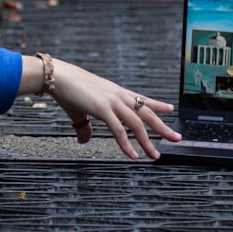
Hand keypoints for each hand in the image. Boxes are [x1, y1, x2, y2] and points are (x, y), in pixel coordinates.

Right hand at [20, 56, 181, 159]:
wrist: (56, 76)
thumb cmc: (67, 89)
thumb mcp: (79, 110)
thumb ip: (84, 127)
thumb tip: (85, 140)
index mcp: (115, 92)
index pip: (141, 99)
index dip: (157, 105)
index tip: (170, 109)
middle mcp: (117, 95)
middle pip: (145, 112)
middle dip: (162, 126)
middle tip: (176, 137)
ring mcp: (111, 101)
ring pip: (136, 123)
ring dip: (147, 141)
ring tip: (155, 155)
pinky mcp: (102, 108)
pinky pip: (118, 129)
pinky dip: (127, 144)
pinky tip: (133, 155)